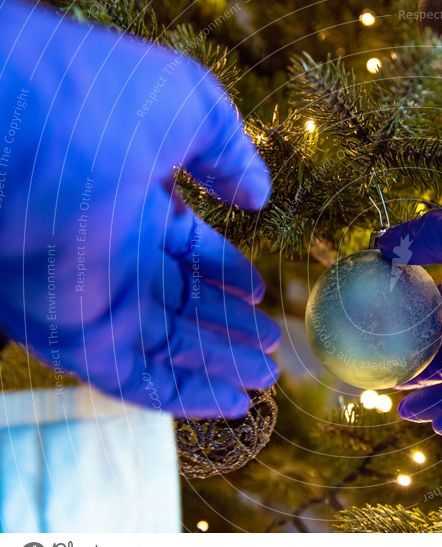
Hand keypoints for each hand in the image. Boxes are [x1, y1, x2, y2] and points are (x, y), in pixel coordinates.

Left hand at [0, 1, 278, 416]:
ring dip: (216, 365)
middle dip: (228, 326)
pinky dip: (183, 395)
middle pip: (181, 303)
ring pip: (164, 346)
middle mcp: (113, 251)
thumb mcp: (187, 104)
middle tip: (269, 347)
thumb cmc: (98, 101)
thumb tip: (258, 195)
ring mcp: (93, 296)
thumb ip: (229, 149)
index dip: (226, 272)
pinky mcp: (76, 336)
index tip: (259, 292)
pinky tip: (228, 403)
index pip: (187, 248)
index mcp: (133, 197)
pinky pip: (135, 379)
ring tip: (264, 379)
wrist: (16, 126)